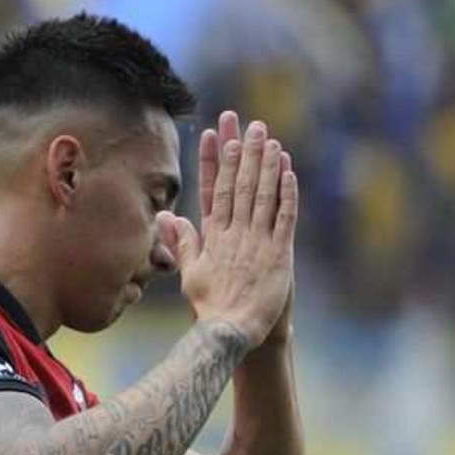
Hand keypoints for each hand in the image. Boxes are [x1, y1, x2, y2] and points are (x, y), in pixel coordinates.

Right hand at [158, 111, 297, 348]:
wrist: (231, 331)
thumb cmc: (210, 305)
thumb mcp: (190, 272)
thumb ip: (182, 241)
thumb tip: (166, 216)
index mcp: (213, 236)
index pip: (212, 189)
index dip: (214, 159)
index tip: (215, 134)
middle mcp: (234, 234)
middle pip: (238, 184)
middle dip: (243, 151)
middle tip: (249, 123)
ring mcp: (257, 242)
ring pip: (262, 195)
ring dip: (266, 165)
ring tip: (269, 139)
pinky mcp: (279, 255)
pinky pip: (283, 218)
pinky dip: (286, 194)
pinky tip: (288, 172)